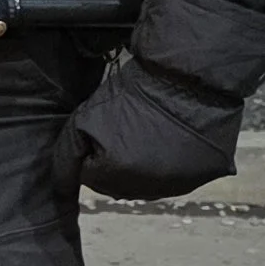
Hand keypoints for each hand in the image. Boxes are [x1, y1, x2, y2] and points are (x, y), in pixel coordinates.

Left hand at [58, 59, 242, 201]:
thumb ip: (66, 156)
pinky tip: (170, 142)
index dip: (94, 151)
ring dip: (143, 168)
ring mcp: (177, 185)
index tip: (105, 131)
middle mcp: (147, 189)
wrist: (184, 76)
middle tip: (128, 132)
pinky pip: (177, 181)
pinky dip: (171, 166)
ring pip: (147, 186)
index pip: (89, 176)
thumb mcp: (84, 120)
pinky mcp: (202, 178)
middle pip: (117, 186)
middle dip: (115, 164)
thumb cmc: (133, 94)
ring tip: (150, 136)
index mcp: (115, 175)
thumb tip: (62, 188)